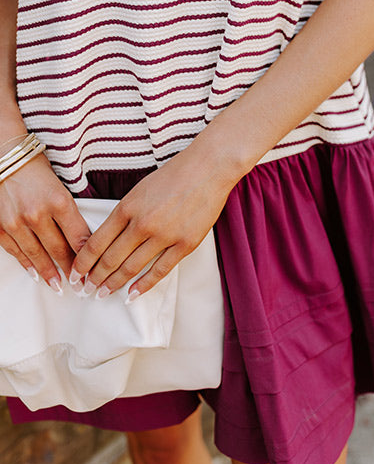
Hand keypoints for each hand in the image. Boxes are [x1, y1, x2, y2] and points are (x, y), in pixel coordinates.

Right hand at [0, 154, 90, 290]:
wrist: (6, 159)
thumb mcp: (61, 188)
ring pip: (37, 255)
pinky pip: (16, 252)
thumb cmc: (37, 170)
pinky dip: (27, 264)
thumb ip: (70, 214)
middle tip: (80, 285)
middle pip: (59, 250)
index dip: (87, 257)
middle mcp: (37, 214)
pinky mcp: (1, 227)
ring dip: (50, 273)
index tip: (92, 270)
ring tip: (59, 285)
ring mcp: (17, 222)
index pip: (78, 237)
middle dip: (71, 270)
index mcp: (59, 201)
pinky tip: (36, 273)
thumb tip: (83, 240)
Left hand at [70, 142, 230, 300]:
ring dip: (114, 284)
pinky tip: (132, 294)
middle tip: (85, 289)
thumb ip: (125, 213)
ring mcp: (164, 236)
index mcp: (127, 207)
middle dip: (94, 277)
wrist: (208, 169)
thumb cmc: (174, 175)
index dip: (83, 262)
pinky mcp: (185, 244)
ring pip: (131, 268)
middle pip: (111, 259)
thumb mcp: (140, 189)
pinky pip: (160, 271)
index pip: (97, 242)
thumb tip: (108, 239)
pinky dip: (143, 285)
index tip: (75, 274)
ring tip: (103, 293)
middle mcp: (142, 224)